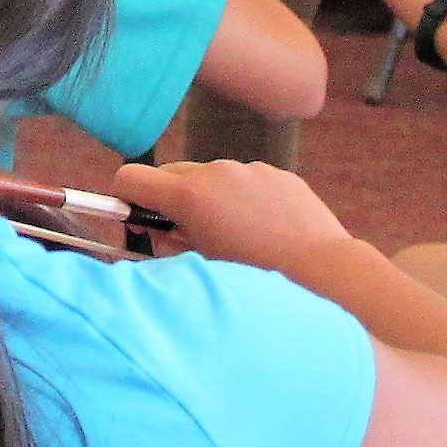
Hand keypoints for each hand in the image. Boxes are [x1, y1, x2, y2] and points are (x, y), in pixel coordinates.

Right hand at [114, 156, 350, 274]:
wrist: (321, 270)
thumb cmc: (255, 277)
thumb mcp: (199, 265)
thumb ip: (166, 244)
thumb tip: (153, 230)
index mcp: (188, 195)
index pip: (130, 178)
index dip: (125, 199)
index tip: (138, 222)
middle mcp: (215, 171)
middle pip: (170, 175)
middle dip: (168, 200)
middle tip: (186, 236)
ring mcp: (249, 169)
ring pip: (210, 177)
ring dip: (208, 199)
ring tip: (234, 237)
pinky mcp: (277, 173)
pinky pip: (245, 181)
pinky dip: (242, 199)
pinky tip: (264, 231)